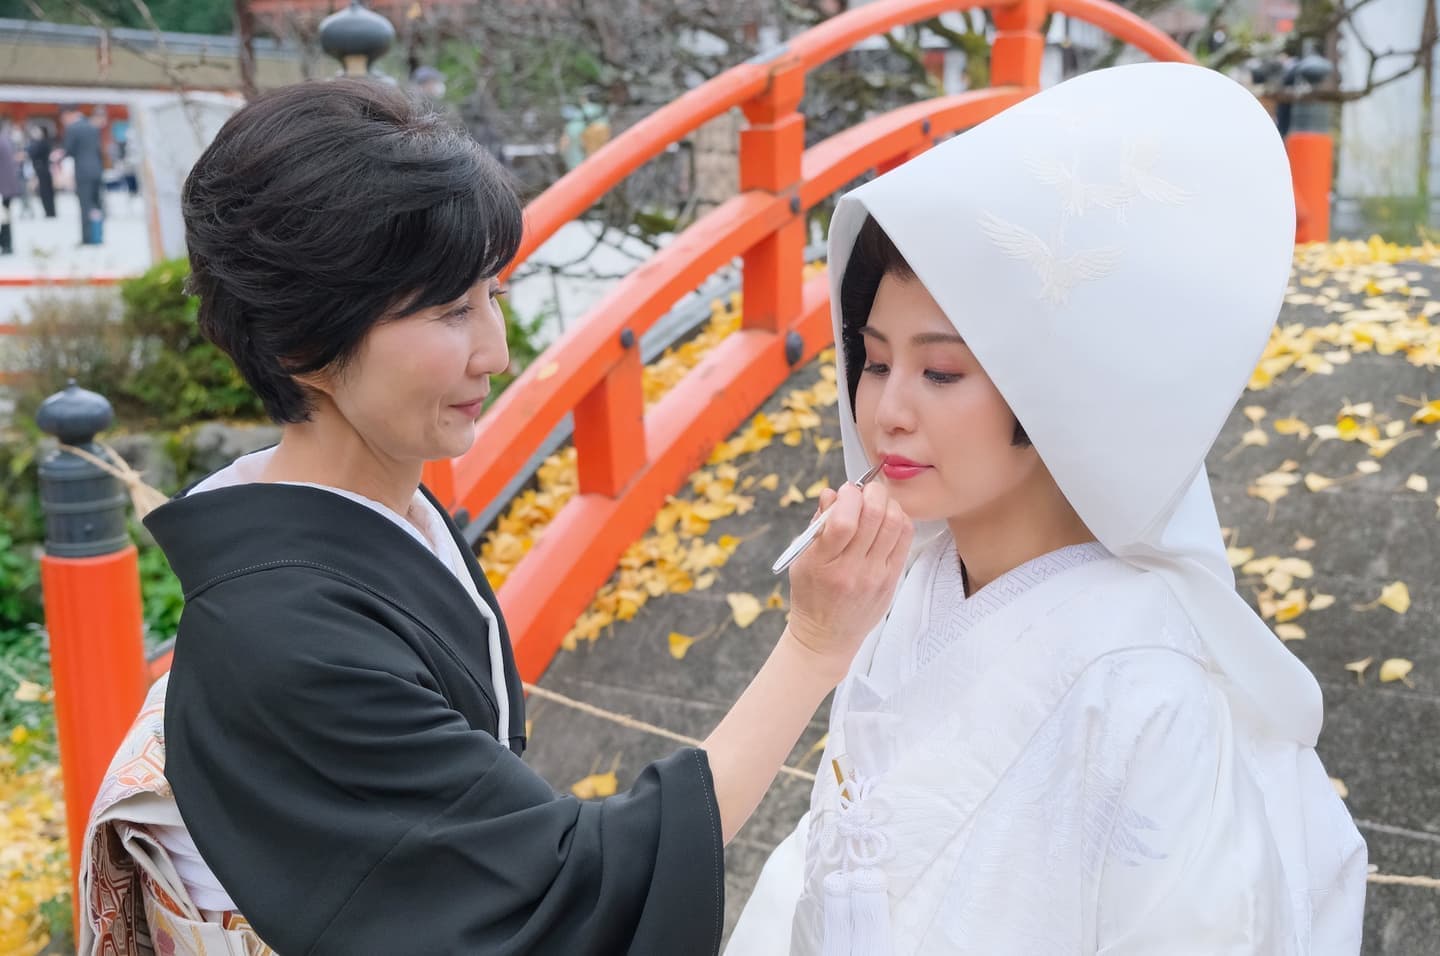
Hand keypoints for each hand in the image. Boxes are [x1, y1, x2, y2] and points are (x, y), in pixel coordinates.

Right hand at [784, 480, 911, 682]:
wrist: (827, 636)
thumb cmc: (811, 594)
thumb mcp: (803, 560)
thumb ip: (818, 525)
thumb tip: (832, 493)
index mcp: (824, 564)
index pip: (843, 521)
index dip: (848, 496)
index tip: (845, 491)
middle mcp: (852, 570)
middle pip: (874, 517)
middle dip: (872, 492)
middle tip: (865, 491)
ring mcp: (876, 576)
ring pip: (896, 524)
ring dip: (888, 504)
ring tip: (877, 503)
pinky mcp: (892, 580)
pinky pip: (905, 539)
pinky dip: (899, 520)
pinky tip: (887, 520)